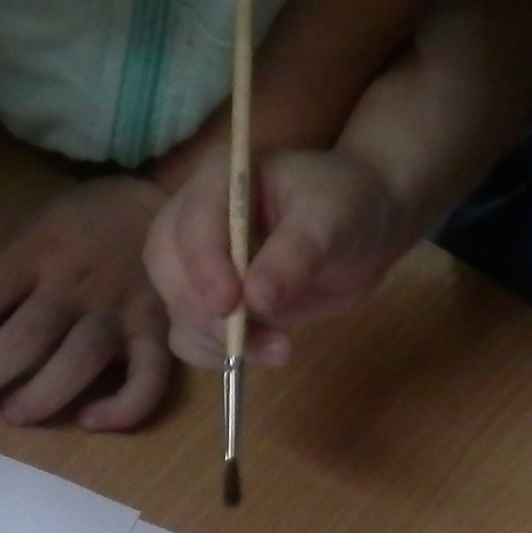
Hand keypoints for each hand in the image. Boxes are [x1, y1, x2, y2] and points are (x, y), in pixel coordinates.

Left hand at [0, 177, 178, 431]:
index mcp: (40, 250)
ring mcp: (120, 309)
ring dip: (41, 396)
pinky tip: (90, 421)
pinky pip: (146, 379)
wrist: (170, 203)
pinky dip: (120, 409)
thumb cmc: (89, 221)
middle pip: (26, 337)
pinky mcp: (158, 332)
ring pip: (79, 361)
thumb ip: (12, 270)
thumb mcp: (40, 226)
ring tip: (13, 413)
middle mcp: (77, 283)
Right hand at [146, 143, 415, 373]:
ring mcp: (198, 261)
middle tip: (242, 339)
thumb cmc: (349, 206)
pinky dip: (216, 353)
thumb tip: (255, 299)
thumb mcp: (332, 219)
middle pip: (165, 264)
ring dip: (213, 338)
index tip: (229, 305)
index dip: (202, 265)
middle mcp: (195, 217)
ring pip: (175, 304)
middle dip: (198, 307)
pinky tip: (263, 353)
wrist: (366, 230)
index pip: (190, 221)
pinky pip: (191, 333)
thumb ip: (296, 253)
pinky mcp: (210, 300)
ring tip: (277, 349)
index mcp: (219, 179)